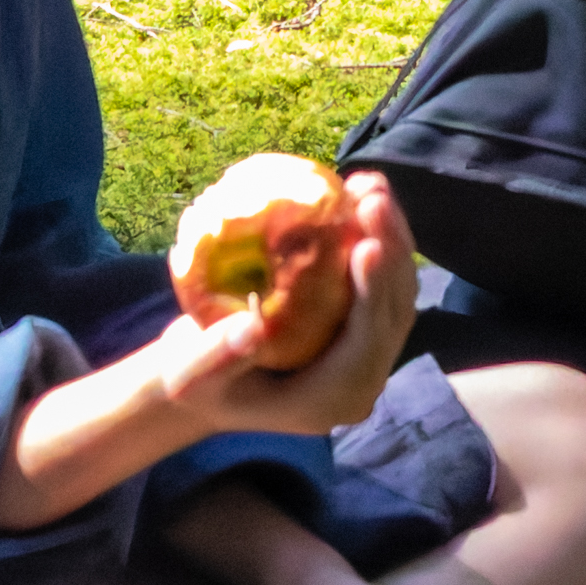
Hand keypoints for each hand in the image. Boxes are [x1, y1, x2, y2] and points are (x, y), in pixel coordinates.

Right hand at [146, 172, 419, 438]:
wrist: (206, 380)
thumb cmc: (195, 383)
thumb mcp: (189, 379)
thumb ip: (214, 360)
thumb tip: (249, 327)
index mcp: (332, 400)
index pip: (366, 343)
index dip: (373, 294)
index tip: (367, 245)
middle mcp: (361, 379)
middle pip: (394, 310)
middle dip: (392, 252)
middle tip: (374, 198)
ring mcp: (365, 350)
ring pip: (396, 290)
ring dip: (391, 236)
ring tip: (371, 184)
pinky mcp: (358, 323)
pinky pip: (380, 278)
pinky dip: (375, 235)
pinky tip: (358, 192)